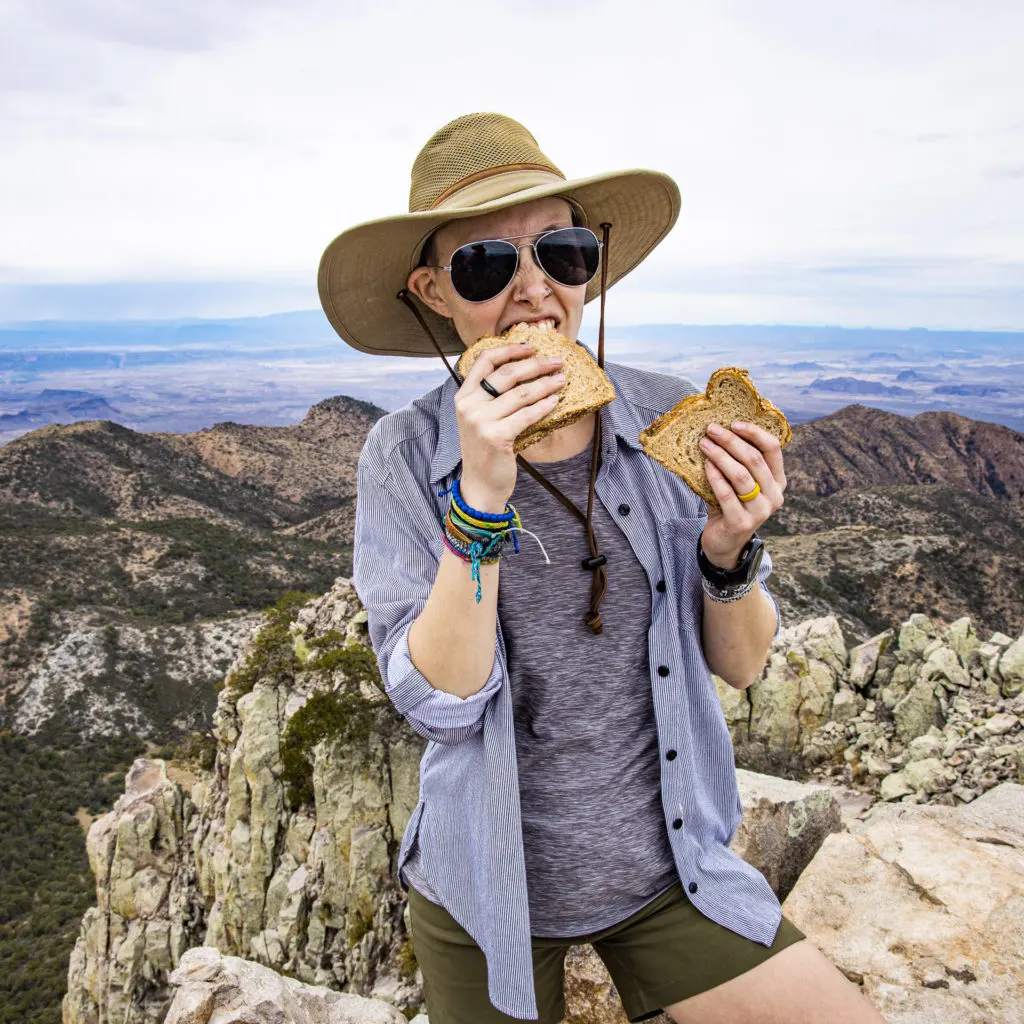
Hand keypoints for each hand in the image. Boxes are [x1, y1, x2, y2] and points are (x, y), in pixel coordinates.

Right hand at [455, 343, 566, 510]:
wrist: (480, 485)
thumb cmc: (486, 450)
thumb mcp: (480, 418)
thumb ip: (492, 397)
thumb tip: (525, 370)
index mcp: (463, 396)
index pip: (484, 360)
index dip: (509, 349)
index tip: (531, 348)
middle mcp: (469, 406)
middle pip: (507, 374)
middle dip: (537, 364)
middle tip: (558, 361)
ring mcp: (481, 421)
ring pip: (521, 393)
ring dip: (546, 384)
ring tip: (562, 380)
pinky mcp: (496, 437)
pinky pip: (527, 415)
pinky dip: (544, 405)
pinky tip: (556, 400)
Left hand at [697, 420, 785, 567]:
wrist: (724, 543)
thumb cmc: (729, 506)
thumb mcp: (738, 483)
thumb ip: (736, 462)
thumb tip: (716, 432)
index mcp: (777, 481)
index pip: (773, 449)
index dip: (754, 433)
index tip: (733, 423)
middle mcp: (774, 496)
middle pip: (755, 460)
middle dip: (731, 441)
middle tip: (712, 430)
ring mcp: (760, 512)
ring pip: (741, 476)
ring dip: (720, 456)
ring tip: (704, 444)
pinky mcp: (742, 523)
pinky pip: (726, 494)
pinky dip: (714, 477)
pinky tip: (705, 465)